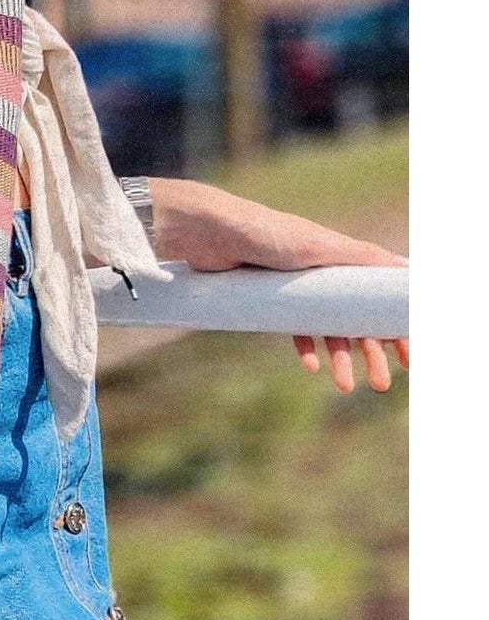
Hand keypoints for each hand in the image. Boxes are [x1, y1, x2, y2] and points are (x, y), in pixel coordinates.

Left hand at [148, 177, 408, 393]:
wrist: (209, 232)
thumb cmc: (267, 232)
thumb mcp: (319, 246)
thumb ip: (363, 257)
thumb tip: (409, 268)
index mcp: (343, 260)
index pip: (379, 298)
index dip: (396, 327)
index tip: (410, 357)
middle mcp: (325, 273)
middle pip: (357, 319)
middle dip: (372, 353)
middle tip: (381, 384)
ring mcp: (297, 287)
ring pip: (327, 329)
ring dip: (340, 358)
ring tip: (344, 387)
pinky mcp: (270, 297)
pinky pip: (294, 328)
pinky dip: (306, 347)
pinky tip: (312, 367)